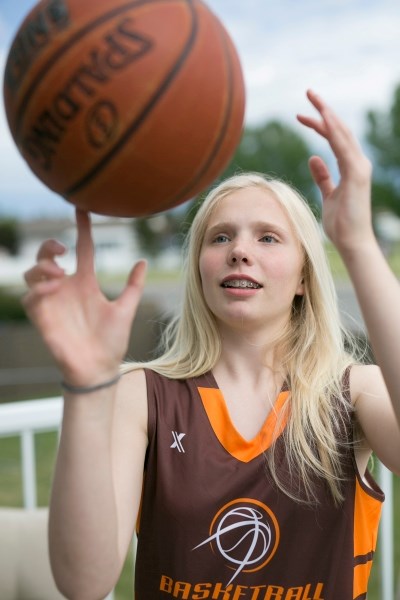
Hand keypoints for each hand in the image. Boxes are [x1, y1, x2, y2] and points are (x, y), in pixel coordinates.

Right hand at [23, 209, 146, 385]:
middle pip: (48, 256)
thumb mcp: (125, 309)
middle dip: (49, 247)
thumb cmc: (112, 341)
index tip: (83, 209)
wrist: (99, 369)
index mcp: (86, 283)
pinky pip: (30, 296)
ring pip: (33, 272)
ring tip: (60, 273)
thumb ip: (133, 286)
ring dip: (42, 266)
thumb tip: (143, 261)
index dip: (82, 228)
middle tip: (62, 253)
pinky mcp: (42, 317)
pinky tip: (54, 288)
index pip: (82, 249)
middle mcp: (67, 288)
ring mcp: (52, 301)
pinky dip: (38, 288)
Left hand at [297, 90, 374, 253]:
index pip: (334, 138)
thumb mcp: (328, 195)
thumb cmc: (341, 223)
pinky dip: (334, 132)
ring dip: (328, 114)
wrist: (352, 242)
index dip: (319, 124)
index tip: (301, 115)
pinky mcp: (356, 175)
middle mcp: (357, 163)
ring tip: (313, 98)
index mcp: (351, 167)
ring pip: (342, 133)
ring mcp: (359, 168)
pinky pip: (343, 148)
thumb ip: (322, 177)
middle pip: (339, 130)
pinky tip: (323, 118)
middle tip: (308, 92)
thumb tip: (312, 157)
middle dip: (324, 110)